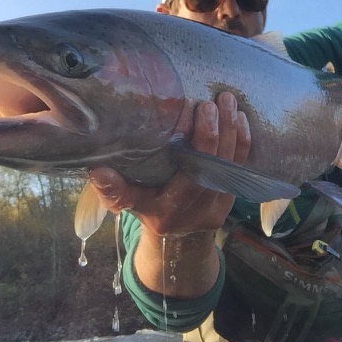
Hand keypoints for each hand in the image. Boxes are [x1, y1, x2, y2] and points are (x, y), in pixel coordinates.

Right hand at [89, 91, 249, 296]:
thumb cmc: (150, 212)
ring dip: (233, 130)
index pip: (189, 175)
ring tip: (227, 100)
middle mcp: (197, 209)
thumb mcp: (130, 205)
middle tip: (211, 101)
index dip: (197, 142)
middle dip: (216, 131)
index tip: (190, 110)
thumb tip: (97, 170)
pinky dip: (243, 141)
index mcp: (169, 210)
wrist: (178, 241)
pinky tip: (241, 118)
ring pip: (232, 164)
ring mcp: (218, 204)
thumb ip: (115, 190)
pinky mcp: (232, 197)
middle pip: (214, 166)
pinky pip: (242, 167)